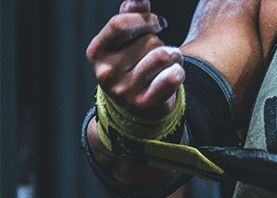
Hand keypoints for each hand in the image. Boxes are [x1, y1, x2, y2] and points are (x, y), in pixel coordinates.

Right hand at [86, 0, 183, 118]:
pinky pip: (171, 77)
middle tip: (162, 52)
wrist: (138, 106)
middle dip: (162, 42)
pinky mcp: (144, 103)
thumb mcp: (125, 41)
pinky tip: (176, 73)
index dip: (146, 20)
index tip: (159, 23)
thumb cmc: (133, 65)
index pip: (120, 24)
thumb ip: (131, 16)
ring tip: (170, 62)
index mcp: (97, 52)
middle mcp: (106, 73)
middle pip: (149, 41)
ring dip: (174, 55)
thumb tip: (140, 0)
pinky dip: (179, 71)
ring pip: (163, 56)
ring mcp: (124, 90)